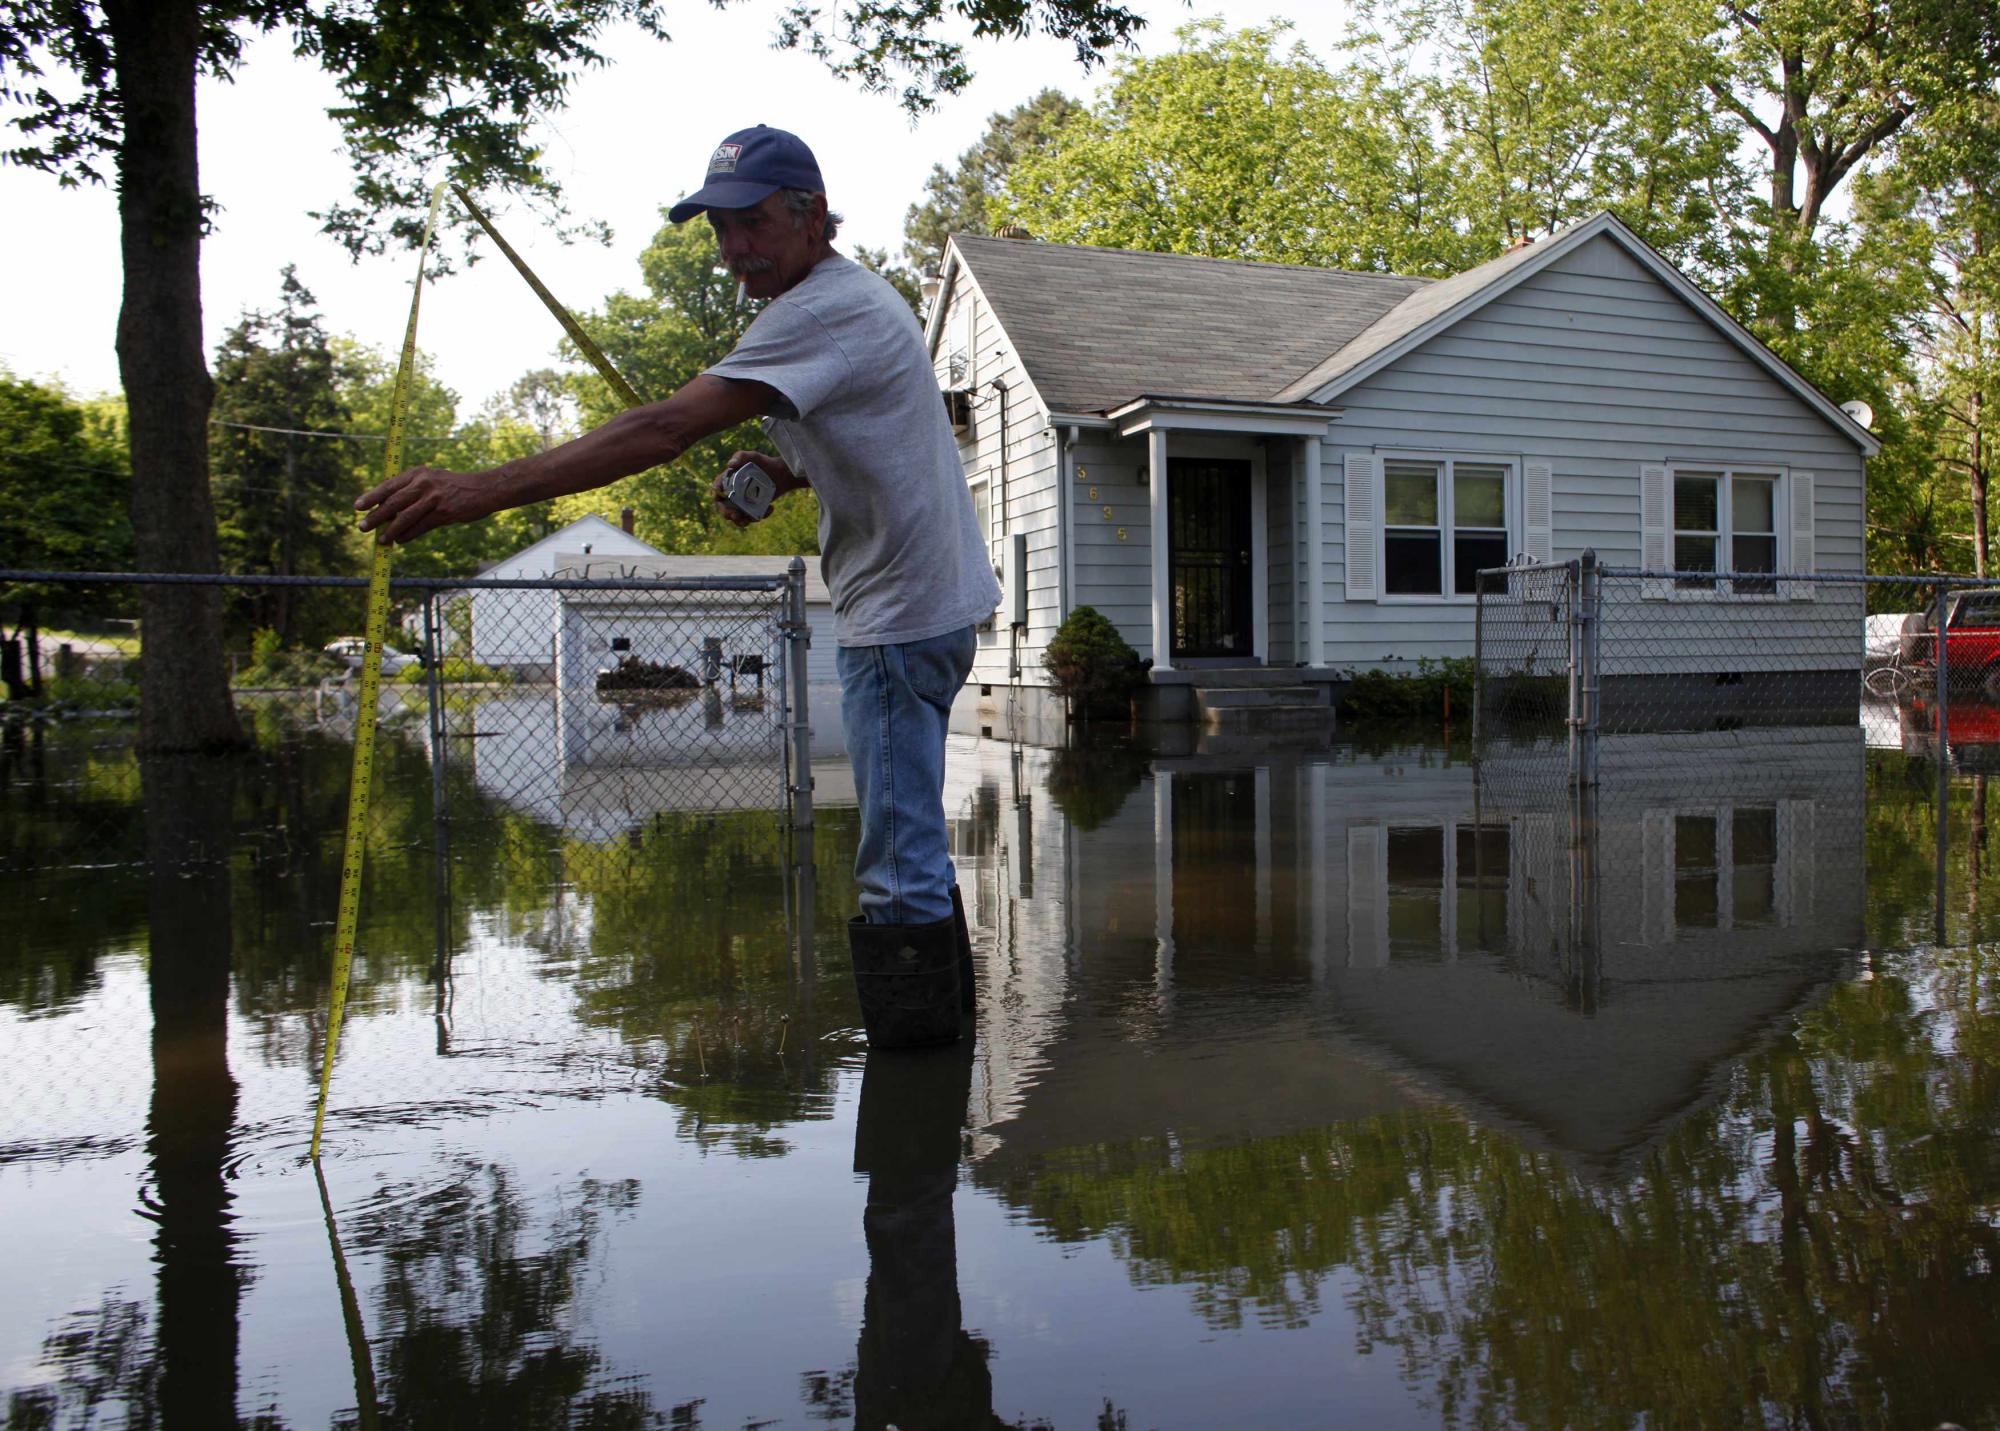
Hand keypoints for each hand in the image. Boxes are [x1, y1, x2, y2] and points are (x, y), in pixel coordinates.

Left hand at [356, 466, 497, 544]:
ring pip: (405, 517)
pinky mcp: (444, 513)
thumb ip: (412, 491)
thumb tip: (388, 510)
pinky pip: (421, 526)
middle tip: (363, 527)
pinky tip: (400, 540)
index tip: (358, 506)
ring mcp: (434, 498)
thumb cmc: (455, 487)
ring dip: (390, 530)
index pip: (389, 485)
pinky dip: (408, 534)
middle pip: (393, 502)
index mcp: (418, 473)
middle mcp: (424, 484)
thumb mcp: (433, 480)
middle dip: (376, 516)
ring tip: (381, 539)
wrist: (484, 489)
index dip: (372, 496)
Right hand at [712, 450, 800, 528]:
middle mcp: (732, 494)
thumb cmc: (764, 463)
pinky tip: (770, 508)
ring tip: (750, 519)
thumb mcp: (753, 457)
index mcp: (728, 481)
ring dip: (740, 521)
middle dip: (726, 513)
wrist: (782, 474)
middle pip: (723, 507)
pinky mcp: (752, 509)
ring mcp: (742, 503)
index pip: (717, 489)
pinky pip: (750, 518)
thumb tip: (730, 465)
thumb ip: (741, 456)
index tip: (719, 497)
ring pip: (736, 517)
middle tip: (735, 515)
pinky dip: (757, 517)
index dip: (716, 494)